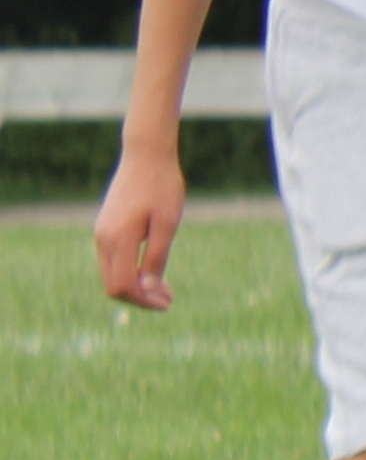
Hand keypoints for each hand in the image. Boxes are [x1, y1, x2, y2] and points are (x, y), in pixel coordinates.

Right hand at [94, 149, 184, 310]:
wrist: (146, 155)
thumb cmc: (162, 187)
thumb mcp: (167, 224)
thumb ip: (156, 257)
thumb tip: (148, 289)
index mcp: (118, 239)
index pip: (123, 286)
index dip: (145, 301)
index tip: (168, 303)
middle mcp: (103, 239)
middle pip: (114, 285)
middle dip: (140, 298)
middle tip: (169, 299)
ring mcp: (101, 233)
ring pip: (112, 274)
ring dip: (136, 286)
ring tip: (165, 290)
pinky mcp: (106, 227)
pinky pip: (113, 260)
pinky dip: (130, 272)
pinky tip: (152, 271)